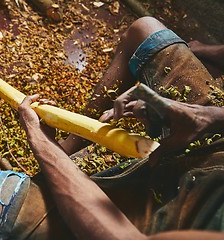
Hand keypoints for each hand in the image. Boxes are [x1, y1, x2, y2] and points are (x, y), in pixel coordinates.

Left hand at [18, 94, 56, 138]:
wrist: (39, 134)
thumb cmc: (29, 122)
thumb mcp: (23, 108)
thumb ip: (27, 99)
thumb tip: (36, 95)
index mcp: (27, 114)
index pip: (32, 104)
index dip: (36, 100)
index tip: (38, 99)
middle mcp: (35, 117)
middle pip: (41, 105)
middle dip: (44, 101)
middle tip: (44, 102)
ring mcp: (43, 120)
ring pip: (48, 107)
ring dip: (50, 103)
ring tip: (51, 103)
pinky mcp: (51, 122)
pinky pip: (53, 112)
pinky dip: (54, 107)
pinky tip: (53, 106)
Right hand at [99, 84, 213, 165]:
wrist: (204, 118)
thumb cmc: (194, 126)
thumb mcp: (179, 140)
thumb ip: (162, 150)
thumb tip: (150, 164)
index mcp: (161, 105)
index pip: (141, 96)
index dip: (127, 103)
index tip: (119, 117)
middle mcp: (154, 102)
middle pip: (131, 96)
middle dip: (117, 106)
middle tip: (109, 120)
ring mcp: (151, 105)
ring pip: (129, 102)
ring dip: (116, 110)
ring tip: (104, 120)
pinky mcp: (150, 110)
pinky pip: (133, 109)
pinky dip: (122, 113)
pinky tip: (114, 121)